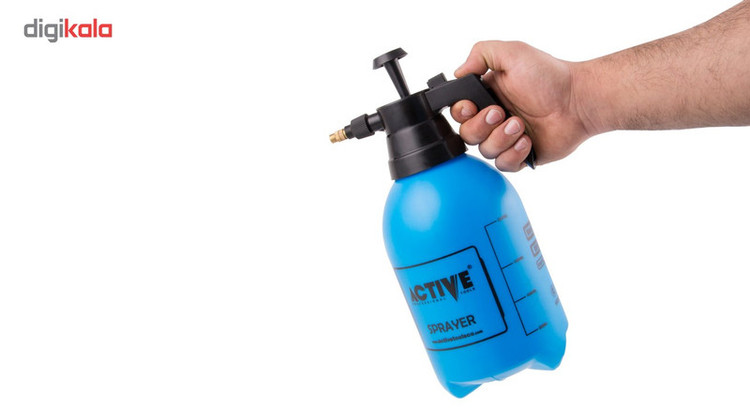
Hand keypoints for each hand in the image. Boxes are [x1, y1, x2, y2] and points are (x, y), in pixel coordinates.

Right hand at [451, 41, 591, 170]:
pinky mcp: (520, 155)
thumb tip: (459, 71)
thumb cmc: (550, 76)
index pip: (459, 111)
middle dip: (482, 125)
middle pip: (467, 134)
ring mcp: (506, 138)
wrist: (577, 101)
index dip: (461, 112)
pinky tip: (528, 141)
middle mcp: (494, 118)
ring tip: (521, 125)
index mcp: (488, 95)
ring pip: (485, 151)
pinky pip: (503, 165)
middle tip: (502, 113)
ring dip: (501, 138)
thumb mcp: (512, 52)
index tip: (472, 106)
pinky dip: (513, 154)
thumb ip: (481, 53)